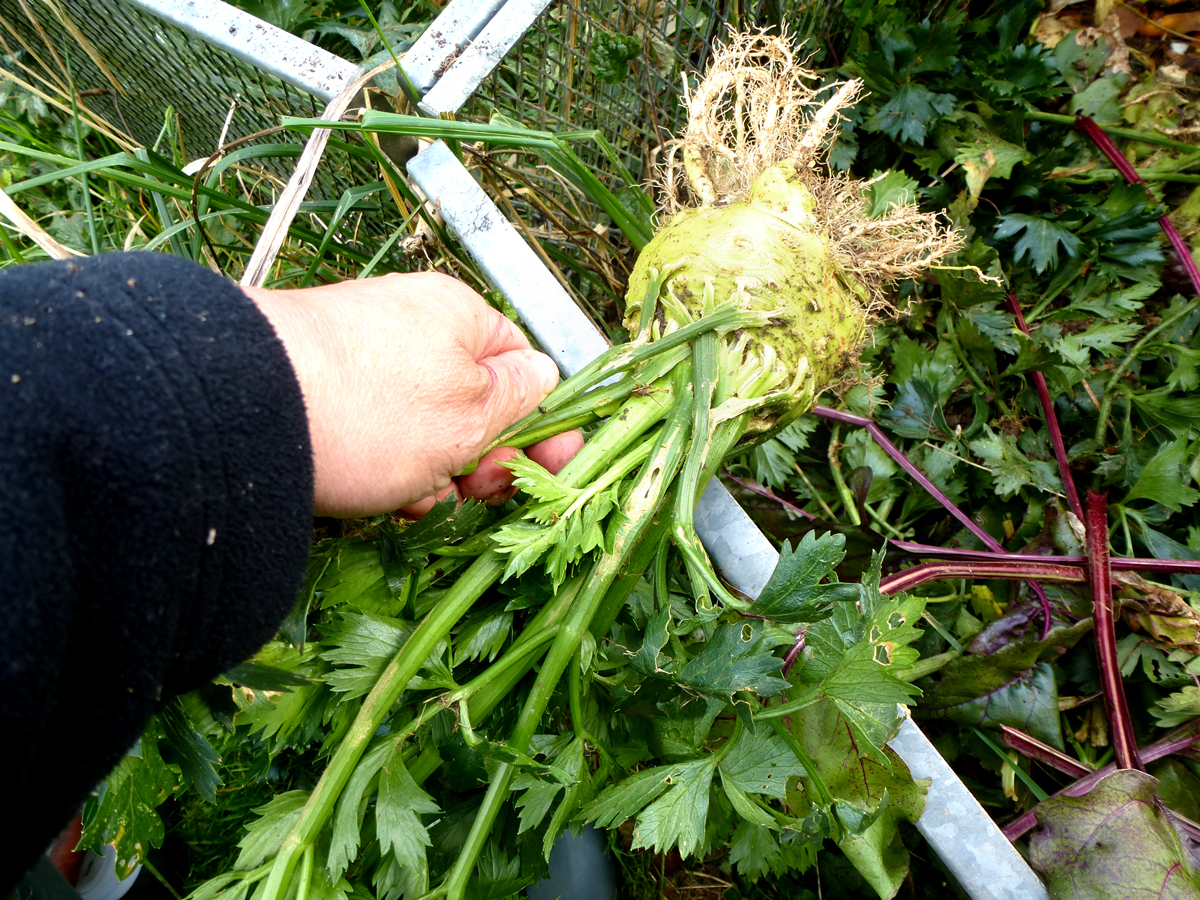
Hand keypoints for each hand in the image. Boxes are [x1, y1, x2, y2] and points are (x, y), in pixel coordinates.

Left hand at [244, 273, 582, 517]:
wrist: (242, 410)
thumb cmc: (375, 409)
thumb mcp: (472, 410)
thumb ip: (520, 395)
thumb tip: (544, 373)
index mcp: (459, 317)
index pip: (522, 368)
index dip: (541, 424)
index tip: (551, 469)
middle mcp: (410, 328)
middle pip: (472, 405)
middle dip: (482, 459)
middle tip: (472, 491)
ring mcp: (362, 362)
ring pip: (425, 432)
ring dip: (433, 474)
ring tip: (411, 497)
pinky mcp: (321, 395)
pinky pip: (376, 438)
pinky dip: (385, 469)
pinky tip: (375, 495)